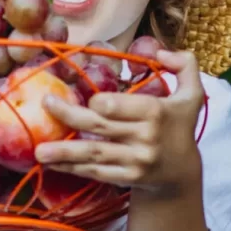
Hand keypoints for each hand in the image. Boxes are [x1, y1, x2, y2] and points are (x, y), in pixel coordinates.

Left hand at [35, 49, 204, 194]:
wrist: (181, 173)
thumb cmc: (179, 127)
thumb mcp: (192, 94)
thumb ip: (185, 65)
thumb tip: (161, 52)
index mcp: (155, 112)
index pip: (114, 105)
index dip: (97, 101)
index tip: (90, 100)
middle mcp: (145, 137)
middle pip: (98, 126)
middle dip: (68, 116)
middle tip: (45, 105)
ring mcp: (135, 161)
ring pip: (93, 153)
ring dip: (63, 152)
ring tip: (39, 151)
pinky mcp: (127, 178)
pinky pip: (95, 172)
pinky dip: (72, 168)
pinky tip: (53, 164)